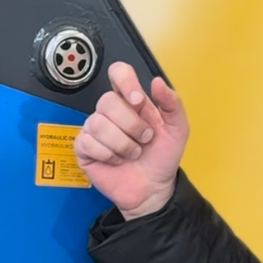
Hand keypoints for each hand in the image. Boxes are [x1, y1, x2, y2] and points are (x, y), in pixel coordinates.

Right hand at [74, 61, 188, 218]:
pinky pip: (89, 142)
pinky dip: (108, 155)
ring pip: (98, 123)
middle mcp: (112, 112)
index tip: (138, 101)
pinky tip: (117, 161)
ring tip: (133, 153)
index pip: (119, 73)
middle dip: (131, 125)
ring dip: (122, 143)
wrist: (154, 189)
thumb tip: (157, 82)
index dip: (125, 82)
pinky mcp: (85, 148)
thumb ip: (172, 104)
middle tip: (144, 139)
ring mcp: (96, 129)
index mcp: (132, 102)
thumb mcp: (177, 130)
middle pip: (107, 101)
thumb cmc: (162, 158)